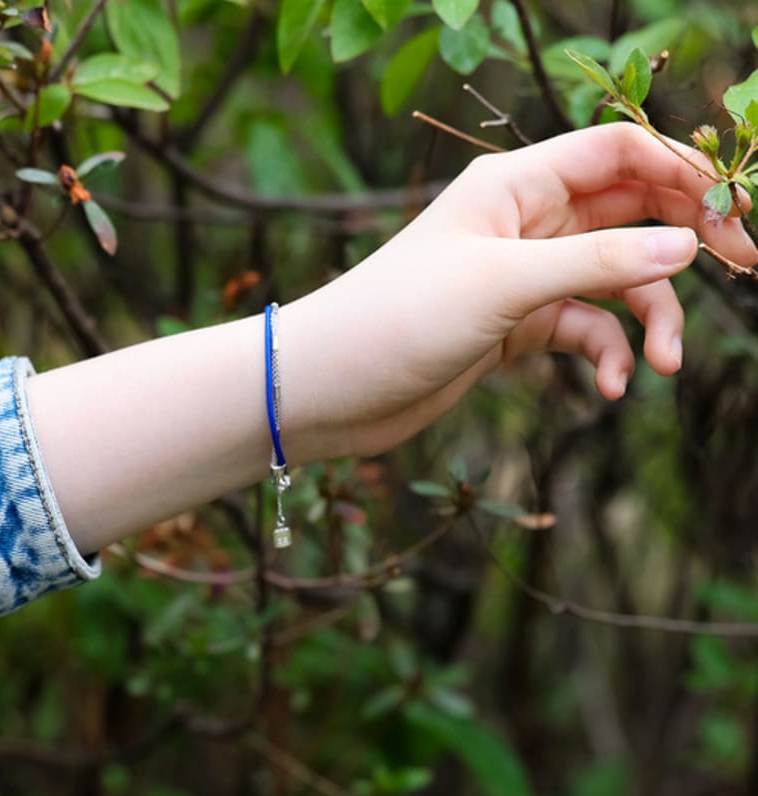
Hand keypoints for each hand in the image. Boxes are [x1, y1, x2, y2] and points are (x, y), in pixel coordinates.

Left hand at [283, 122, 757, 459]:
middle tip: (742, 271)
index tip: (734, 216)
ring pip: (612, 280)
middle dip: (684, 242)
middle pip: (628, 213)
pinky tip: (612, 385)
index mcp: (514, 187)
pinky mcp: (513, 329)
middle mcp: (522, 224)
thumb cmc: (397, 318)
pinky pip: (582, 329)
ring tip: (663, 365)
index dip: (683, 174)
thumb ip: (597, 260)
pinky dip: (604, 354)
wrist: (332, 388)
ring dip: (648, 316)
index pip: (619, 155)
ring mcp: (520, 279)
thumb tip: (688, 243)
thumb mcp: (502, 283)